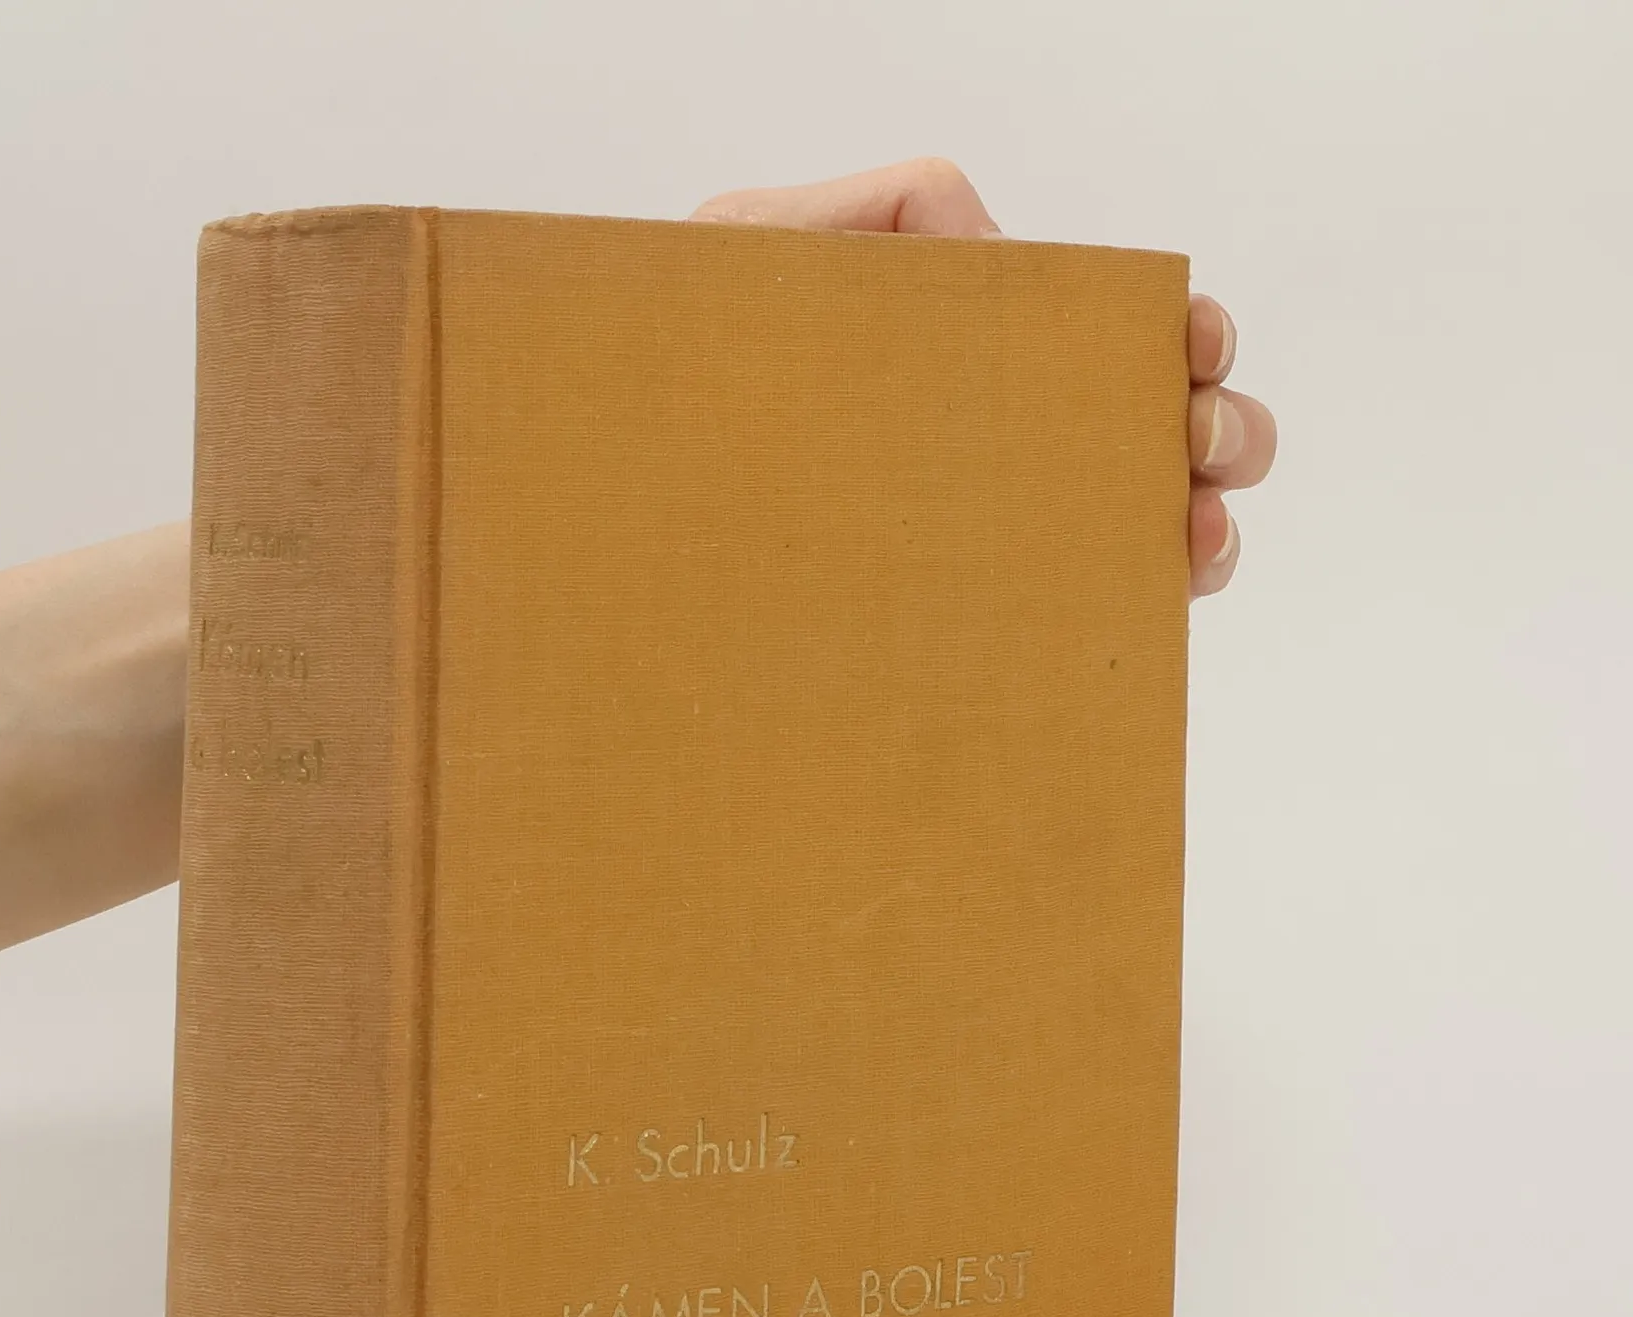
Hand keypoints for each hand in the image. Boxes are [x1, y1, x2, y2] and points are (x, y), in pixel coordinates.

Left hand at [691, 157, 1274, 599]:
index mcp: (951, 353)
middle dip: (1210, 426)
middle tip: (1209, 444)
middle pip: (1136, 430)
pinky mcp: (941, 623)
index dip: (1167, 336)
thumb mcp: (752, 249)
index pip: (1092, 337)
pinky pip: (1065, 615)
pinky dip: (1136, 598)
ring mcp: (966, 537)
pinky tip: (1159, 590)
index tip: (1193, 346)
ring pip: (1123, 526)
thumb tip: (998, 244)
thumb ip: (878, 214)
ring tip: (1196, 532)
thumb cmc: (656, 369)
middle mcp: (976, 447)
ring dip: (1193, 518)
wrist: (585, 497)